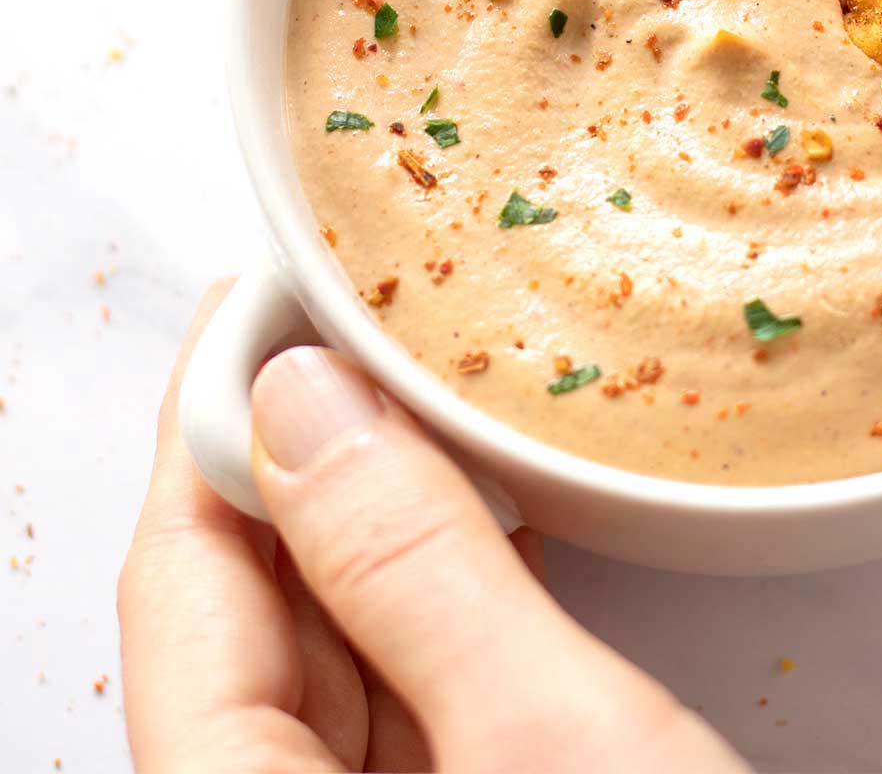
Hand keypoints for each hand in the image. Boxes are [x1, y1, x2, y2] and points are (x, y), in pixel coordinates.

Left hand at [119, 284, 745, 773]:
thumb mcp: (552, 751)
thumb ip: (409, 572)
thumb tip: (300, 402)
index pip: (180, 591)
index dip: (214, 426)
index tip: (273, 301)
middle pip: (247, 624)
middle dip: (298, 460)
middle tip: (366, 317)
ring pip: (327, 661)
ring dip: (370, 524)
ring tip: (422, 389)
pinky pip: (403, 703)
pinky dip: (433, 600)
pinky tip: (478, 515)